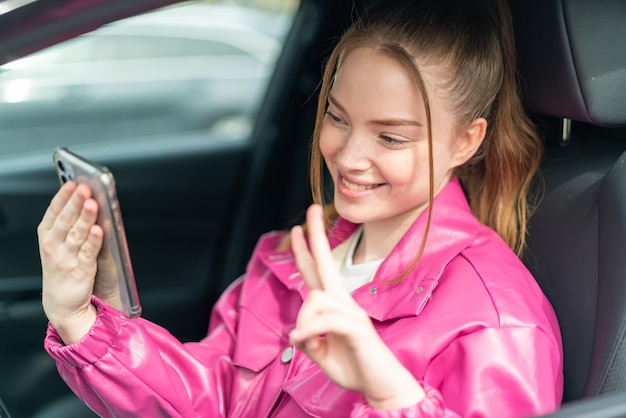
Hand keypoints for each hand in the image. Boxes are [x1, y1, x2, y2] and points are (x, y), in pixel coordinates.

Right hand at [38, 182, 101, 343]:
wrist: (63, 303)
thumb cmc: (64, 267)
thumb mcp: (57, 243)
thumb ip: (68, 223)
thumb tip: (84, 198)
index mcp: (47, 235)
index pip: (54, 211)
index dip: (63, 196)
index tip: (72, 183)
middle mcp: (53, 245)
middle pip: (65, 220)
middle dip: (76, 202)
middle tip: (85, 188)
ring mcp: (66, 258)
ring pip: (77, 233)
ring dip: (85, 217)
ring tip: (93, 203)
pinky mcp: (81, 270)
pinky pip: (88, 252)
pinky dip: (93, 240)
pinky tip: (98, 229)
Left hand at [289, 204, 424, 409]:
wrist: (381, 387)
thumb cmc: (355, 367)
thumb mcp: (321, 353)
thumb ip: (307, 338)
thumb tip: (294, 331)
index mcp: (334, 306)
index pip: (317, 272)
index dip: (305, 250)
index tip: (298, 227)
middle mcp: (343, 302)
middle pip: (325, 263)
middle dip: (317, 236)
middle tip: (311, 209)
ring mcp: (352, 313)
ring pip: (315, 299)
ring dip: (303, 323)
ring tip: (307, 343)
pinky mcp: (357, 327)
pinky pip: (325, 320)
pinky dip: (308, 331)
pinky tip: (305, 342)